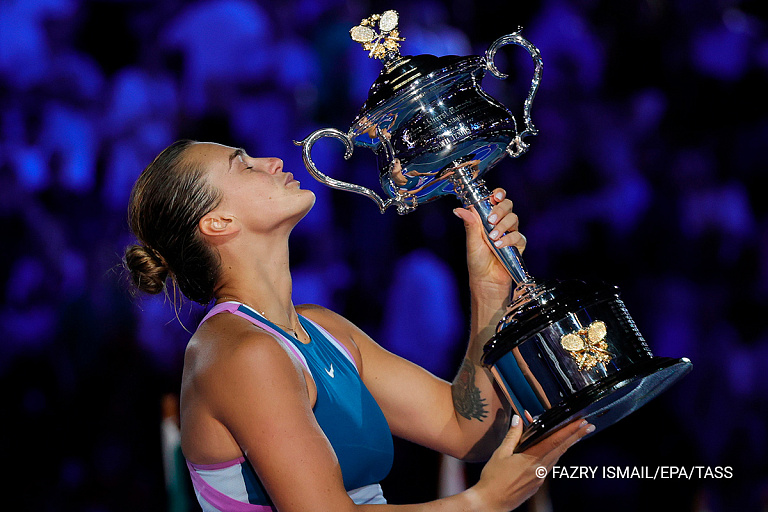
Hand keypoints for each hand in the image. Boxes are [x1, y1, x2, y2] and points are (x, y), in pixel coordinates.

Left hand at [453, 188, 525, 296]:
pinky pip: (518, 236)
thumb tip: (458, 209)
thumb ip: (470, 224)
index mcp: (487, 218)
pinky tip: (499, 246)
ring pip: (513, 218)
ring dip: (502, 226)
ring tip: (492, 238)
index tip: (496, 196)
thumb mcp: (472, 241)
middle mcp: (500, 222)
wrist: (486, 280)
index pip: (496, 199)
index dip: (498, 194)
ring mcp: (510, 232)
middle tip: (490, 220)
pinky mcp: (518, 244)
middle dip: (500, 210)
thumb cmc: (477, 260)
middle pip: (507, 205)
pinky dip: (508, 239)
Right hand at [468, 416, 591, 511]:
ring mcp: (540, 478)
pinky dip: (553, 454)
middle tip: (588, 426)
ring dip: (566, 445)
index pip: (555, 441)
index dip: (570, 430)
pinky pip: (548, 465)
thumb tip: (518, 420)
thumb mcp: (500, 453)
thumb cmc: (493, 479)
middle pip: (561, 449)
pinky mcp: (536, 484)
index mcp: (532, 460)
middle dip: (576, 436)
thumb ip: (512, 436)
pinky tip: (551, 450)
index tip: (581, 423)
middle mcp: (540, 469)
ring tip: (574, 435)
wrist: (490, 502)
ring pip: (556, 457)